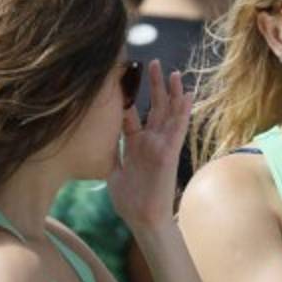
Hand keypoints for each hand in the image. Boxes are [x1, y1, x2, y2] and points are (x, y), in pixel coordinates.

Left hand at [108, 60, 189, 229]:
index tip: (125, 77)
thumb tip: (94, 143)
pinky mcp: (169, 152)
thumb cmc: (128, 201)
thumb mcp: (112, 172)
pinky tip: (186, 95)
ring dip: (171, 93)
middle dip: (154, 86)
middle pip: (155, 108)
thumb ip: (109, 155)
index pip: (133, 115)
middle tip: (153, 63)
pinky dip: (182, 111)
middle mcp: (150, 142)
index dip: (130, 96)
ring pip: (169, 113)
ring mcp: (161, 146)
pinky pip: (177, 128)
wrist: (142, 218)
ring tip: (173, 72)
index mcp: (136, 144)